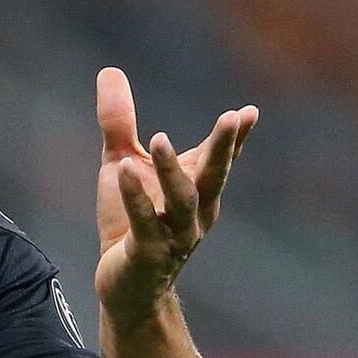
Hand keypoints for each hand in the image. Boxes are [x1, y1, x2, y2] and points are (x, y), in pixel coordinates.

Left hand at [91, 67, 256, 323]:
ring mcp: (174, 235)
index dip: (235, 136)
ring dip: (172, 170)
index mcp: (196, 189)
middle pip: (214, 176)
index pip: (219, 158)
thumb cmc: (129, 223)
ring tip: (162, 138)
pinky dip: (136, 198)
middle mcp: (195, 213)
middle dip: (225, 147)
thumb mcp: (122, 163)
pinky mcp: (147, 254)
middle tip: (233, 117)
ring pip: (182, 201)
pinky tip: (124, 171)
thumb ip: (119, 122)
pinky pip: (145, 224)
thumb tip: (109, 71)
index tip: (248, 112)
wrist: (125, 287)